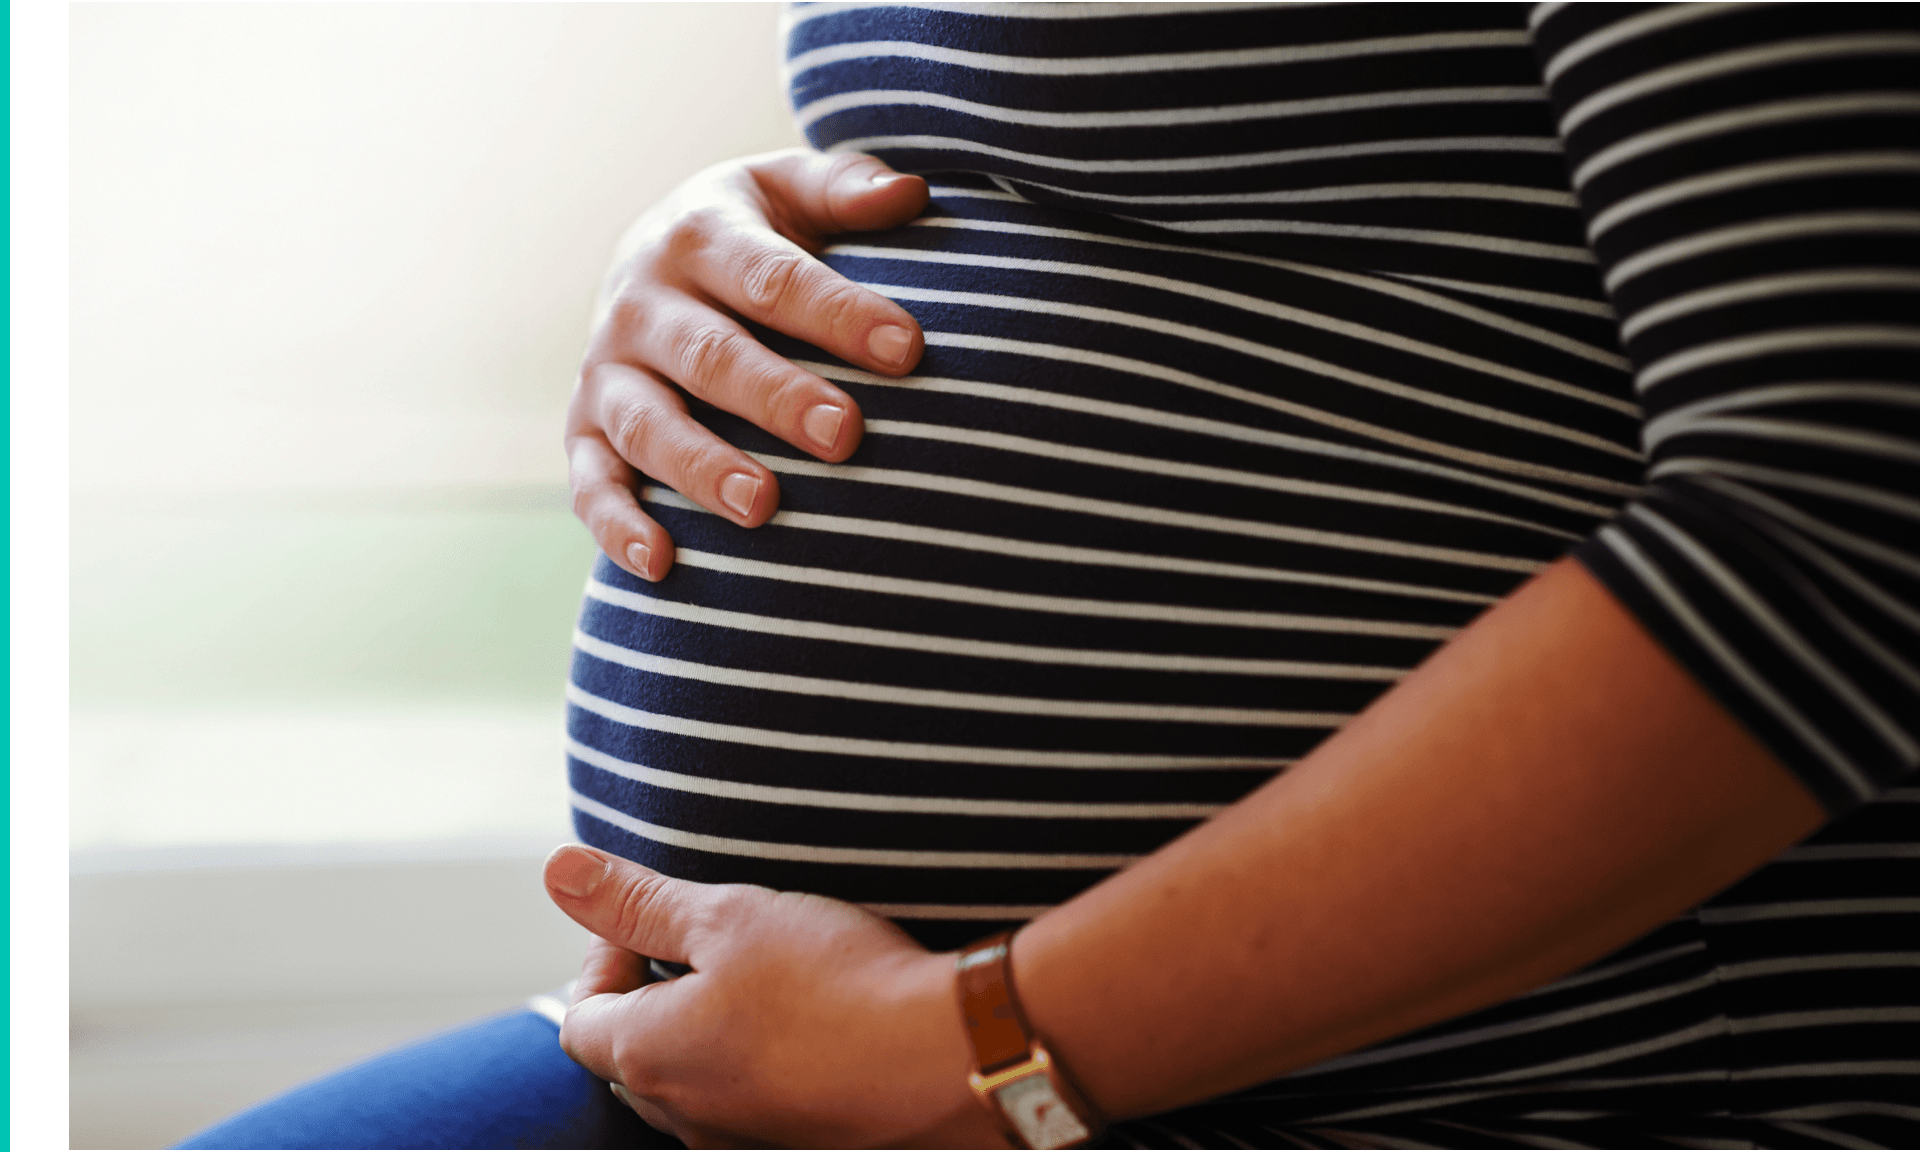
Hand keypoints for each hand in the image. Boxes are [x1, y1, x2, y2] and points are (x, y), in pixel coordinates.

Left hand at [542, 845, 1008, 1148]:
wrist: (950, 1057)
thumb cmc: (834, 980)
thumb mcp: (728, 914)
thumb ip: (638, 900)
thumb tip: (557, 871)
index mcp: (648, 1059)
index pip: (579, 1018)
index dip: (606, 957)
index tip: (660, 920)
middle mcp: (686, 1120)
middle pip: (634, 1060)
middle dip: (656, 997)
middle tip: (713, 944)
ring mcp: (744, 1145)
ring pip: (697, 1088)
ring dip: (714, 1033)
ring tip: (771, 980)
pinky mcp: (803, 1149)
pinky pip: (755, 1108)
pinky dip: (766, 1066)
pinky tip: (818, 1027)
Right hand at [568, 149, 929, 581]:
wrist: (655, 259)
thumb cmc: (753, 233)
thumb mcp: (789, 192)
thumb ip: (847, 191)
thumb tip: (911, 193)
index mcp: (701, 235)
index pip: (773, 277)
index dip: (838, 312)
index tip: (907, 347)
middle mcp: (643, 303)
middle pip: (712, 356)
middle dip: (777, 398)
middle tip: (847, 436)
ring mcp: (608, 371)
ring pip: (648, 424)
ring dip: (702, 467)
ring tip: (764, 507)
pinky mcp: (584, 428)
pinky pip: (591, 481)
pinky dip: (616, 523)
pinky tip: (661, 562)